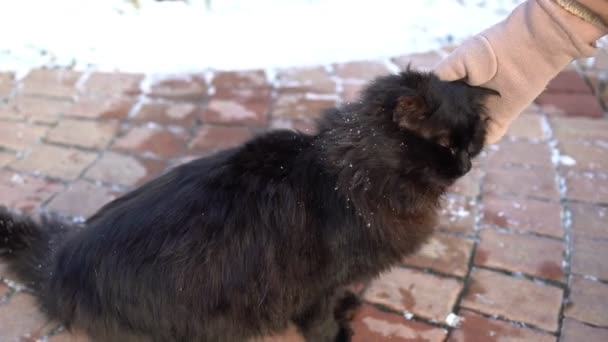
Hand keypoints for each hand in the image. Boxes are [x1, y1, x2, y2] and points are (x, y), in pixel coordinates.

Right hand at [434, 0, 604, 143]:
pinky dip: (476, 145)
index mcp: (455, 88)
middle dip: (439, 132)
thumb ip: (440, 78)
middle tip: (427, 139)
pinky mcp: (499, 122)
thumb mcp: (456, 60)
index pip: (436, 107)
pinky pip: (486, 139)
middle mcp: (467, 103)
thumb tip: (418, 98)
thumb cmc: (488, 49)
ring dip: (455, 141)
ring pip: (465, 134)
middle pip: (449, 124)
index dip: (426, 116)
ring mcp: (482, 114)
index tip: (415, 124)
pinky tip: (464, 150)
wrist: (525, 50)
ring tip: (443, 147)